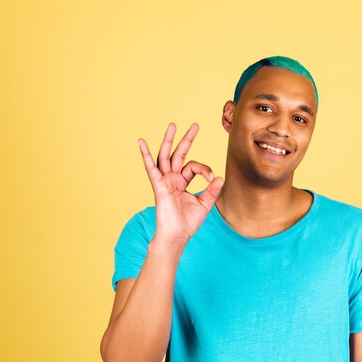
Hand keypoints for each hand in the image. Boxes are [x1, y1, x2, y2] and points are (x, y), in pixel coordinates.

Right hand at [137, 123, 222, 245]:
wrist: (177, 236)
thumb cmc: (188, 223)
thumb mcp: (204, 204)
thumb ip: (212, 190)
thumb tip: (220, 177)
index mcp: (182, 182)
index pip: (194, 166)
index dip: (204, 169)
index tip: (212, 178)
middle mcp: (172, 179)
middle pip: (179, 154)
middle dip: (186, 139)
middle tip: (195, 125)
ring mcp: (165, 181)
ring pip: (166, 156)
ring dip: (169, 140)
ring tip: (173, 125)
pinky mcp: (159, 186)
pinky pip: (151, 168)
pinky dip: (146, 155)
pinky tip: (141, 142)